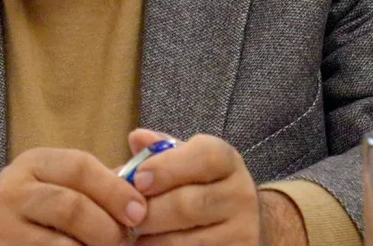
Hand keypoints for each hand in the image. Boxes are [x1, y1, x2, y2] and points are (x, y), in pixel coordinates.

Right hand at [0, 147, 147, 245]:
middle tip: (124, 243)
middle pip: (73, 207)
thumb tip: (139, 191)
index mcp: (32, 164)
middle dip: (108, 229)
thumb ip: (88, 182)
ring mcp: (1, 231)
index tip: (139, 211)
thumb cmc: (26, 209)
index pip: (79, 166)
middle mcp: (13, 192)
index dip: (115, 189)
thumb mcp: (48, 182)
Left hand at [127, 129, 260, 244]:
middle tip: (128, 214)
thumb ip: (159, 149)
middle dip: (151, 211)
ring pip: (188, 240)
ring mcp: (244, 230)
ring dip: (153, 238)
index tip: (138, 180)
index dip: (167, 167)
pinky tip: (150, 245)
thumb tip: (137, 138)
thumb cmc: (197, 182)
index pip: (204, 157)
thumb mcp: (183, 159)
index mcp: (226, 159)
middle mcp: (241, 193)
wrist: (234, 220)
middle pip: (188, 204)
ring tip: (136, 234)